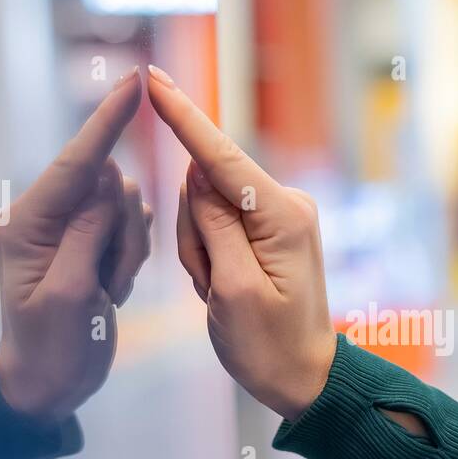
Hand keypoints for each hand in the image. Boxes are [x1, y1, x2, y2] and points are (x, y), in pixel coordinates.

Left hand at [0, 69, 151, 421]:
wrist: (47, 386)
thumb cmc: (52, 347)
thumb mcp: (70, 295)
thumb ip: (89, 233)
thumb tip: (109, 180)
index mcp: (28, 223)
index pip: (76, 163)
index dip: (107, 121)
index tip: (135, 80)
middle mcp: (46, 217)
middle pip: (109, 190)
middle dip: (122, 234)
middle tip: (107, 287)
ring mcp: (70, 230)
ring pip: (126, 211)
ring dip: (127, 254)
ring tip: (105, 295)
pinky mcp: (90, 244)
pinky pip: (130, 232)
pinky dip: (129, 260)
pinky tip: (109, 289)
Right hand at [146, 64, 335, 420]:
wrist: (305, 379)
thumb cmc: (269, 347)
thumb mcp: (232, 291)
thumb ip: (213, 226)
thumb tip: (198, 173)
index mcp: (281, 216)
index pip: (220, 157)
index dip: (182, 117)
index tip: (152, 79)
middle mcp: (285, 204)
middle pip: (204, 189)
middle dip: (192, 236)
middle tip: (212, 288)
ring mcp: (277, 215)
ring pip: (204, 209)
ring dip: (199, 253)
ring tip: (221, 294)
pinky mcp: (267, 229)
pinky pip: (215, 227)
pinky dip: (208, 258)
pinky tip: (224, 289)